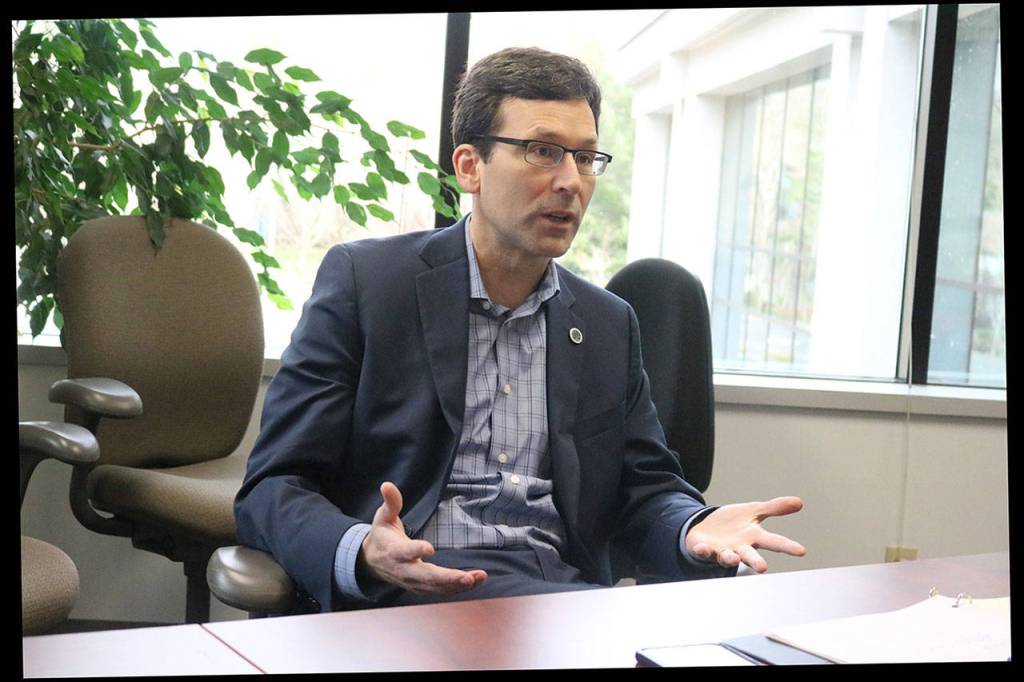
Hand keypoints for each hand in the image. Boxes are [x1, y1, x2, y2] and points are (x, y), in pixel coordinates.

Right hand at [358, 481, 487, 594]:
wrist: (371, 562)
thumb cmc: (381, 536)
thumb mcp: (382, 517)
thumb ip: (390, 503)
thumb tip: (387, 485)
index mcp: (395, 551)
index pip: (406, 552)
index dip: (417, 550)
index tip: (430, 548)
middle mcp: (405, 570)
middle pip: (426, 577)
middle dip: (448, 578)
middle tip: (467, 577)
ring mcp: (413, 582)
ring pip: (436, 587)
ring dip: (458, 585)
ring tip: (478, 578)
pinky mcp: (421, 587)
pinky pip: (440, 591)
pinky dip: (458, 589)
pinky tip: (475, 582)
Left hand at [685, 497, 805, 572]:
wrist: (706, 527)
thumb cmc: (733, 523)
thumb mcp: (754, 511)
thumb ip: (774, 508)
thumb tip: (799, 502)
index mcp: (753, 536)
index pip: (773, 541)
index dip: (787, 546)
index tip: (801, 551)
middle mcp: (739, 547)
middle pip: (750, 555)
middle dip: (755, 562)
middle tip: (763, 568)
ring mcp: (721, 550)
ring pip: (727, 557)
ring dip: (730, 558)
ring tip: (734, 560)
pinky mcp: (704, 549)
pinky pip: (703, 551)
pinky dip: (703, 551)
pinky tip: (703, 549)